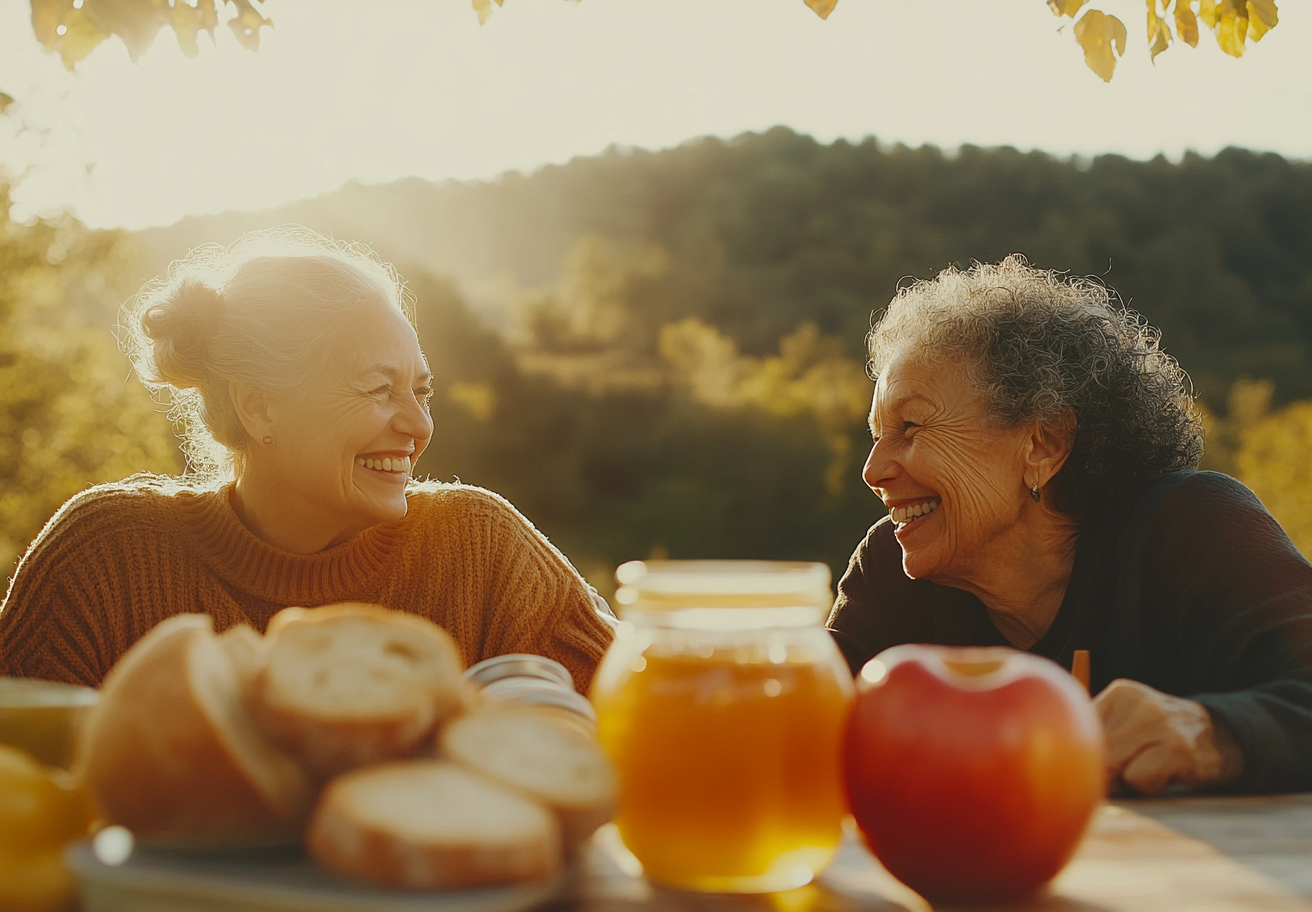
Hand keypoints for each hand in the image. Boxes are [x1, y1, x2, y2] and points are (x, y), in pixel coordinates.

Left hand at [1094, 678, 1243, 795]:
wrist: (1220, 737)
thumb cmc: (1162, 736)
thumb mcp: (1129, 720)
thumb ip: (1099, 732)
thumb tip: (1065, 763)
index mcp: (1120, 692)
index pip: (1081, 725)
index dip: (1083, 752)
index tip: (1087, 765)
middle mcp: (1138, 702)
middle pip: (1095, 747)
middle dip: (1101, 771)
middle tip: (1118, 776)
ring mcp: (1159, 723)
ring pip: (1112, 766)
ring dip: (1123, 780)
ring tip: (1143, 770)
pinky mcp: (1177, 748)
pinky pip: (1138, 779)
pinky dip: (1145, 786)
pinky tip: (1163, 775)